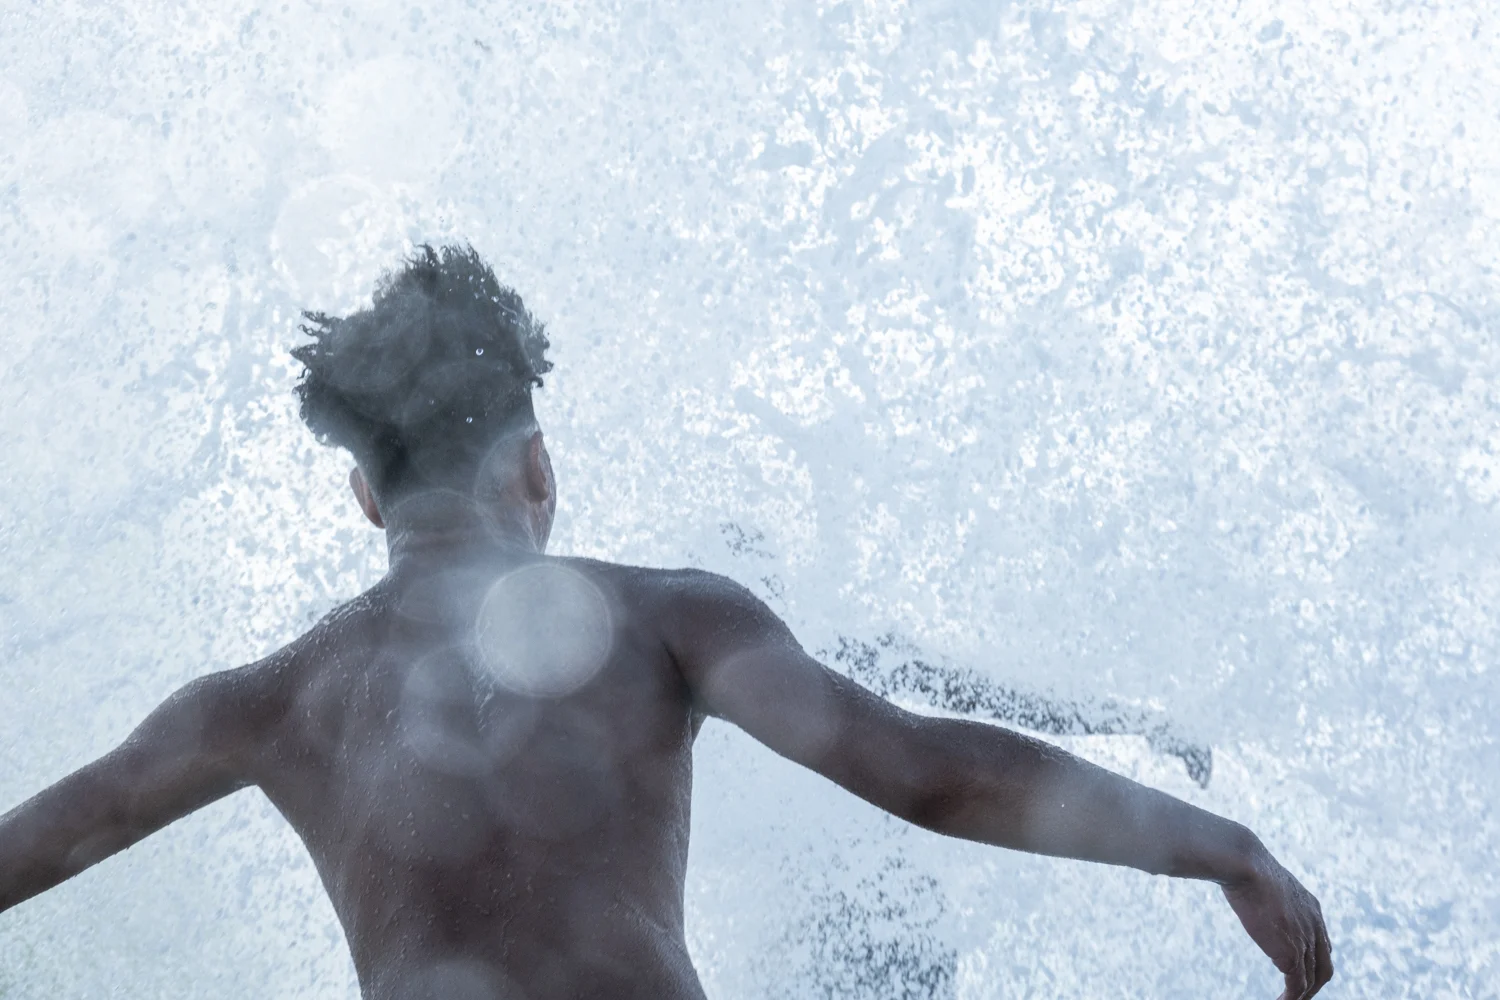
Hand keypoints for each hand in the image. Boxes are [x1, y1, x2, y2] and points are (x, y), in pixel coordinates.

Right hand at [1220, 844, 1333, 998]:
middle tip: (1297, 995)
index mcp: (1311, 908)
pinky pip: (1297, 986)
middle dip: (1312, 985)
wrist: (1246, 864)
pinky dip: (1291, 999)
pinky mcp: (1291, 953)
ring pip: (1312, 981)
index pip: (1322, 945)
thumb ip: (1267, 893)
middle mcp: (1315, 926)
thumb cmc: (1245, 865)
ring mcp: (1305, 940)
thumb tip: (1247, 889)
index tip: (1299, 972)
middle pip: (1324, 967)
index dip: (1312, 962)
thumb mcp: (1264, 879)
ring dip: (1301, 996)